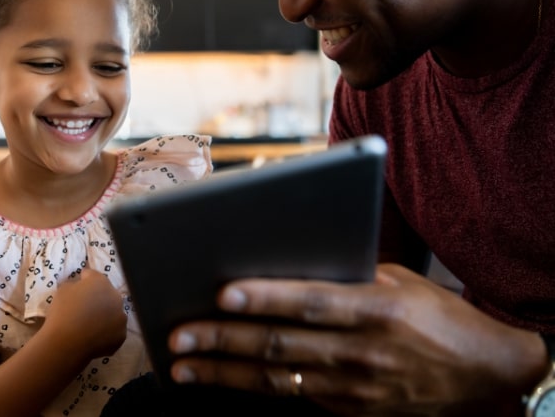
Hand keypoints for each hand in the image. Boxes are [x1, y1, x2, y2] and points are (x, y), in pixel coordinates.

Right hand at [44, 269, 127, 360]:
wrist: (66, 343)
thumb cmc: (62, 312)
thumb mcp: (63, 290)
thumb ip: (74, 284)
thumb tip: (79, 287)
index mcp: (101, 282)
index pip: (92, 276)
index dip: (84, 279)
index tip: (78, 284)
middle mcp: (116, 297)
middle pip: (106, 294)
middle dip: (97, 298)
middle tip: (84, 307)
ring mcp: (121, 317)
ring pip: (113, 313)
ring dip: (104, 315)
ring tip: (90, 324)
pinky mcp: (121, 335)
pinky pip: (114, 330)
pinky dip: (106, 332)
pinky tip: (94, 336)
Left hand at [167, 264, 547, 415]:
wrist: (485, 372)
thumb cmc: (436, 314)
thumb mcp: (397, 281)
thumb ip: (342, 275)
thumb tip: (278, 261)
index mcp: (377, 309)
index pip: (311, 302)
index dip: (265, 298)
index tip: (222, 294)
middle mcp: (363, 352)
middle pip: (282, 345)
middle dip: (224, 341)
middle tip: (178, 335)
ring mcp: (356, 388)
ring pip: (278, 379)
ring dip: (225, 374)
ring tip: (183, 366)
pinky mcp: (351, 410)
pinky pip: (294, 397)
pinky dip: (254, 388)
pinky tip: (221, 380)